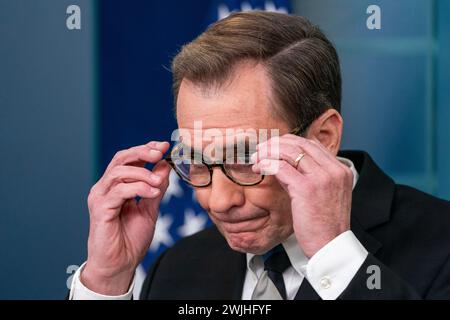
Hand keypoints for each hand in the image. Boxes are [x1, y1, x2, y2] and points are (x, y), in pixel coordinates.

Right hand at [81, 141, 170, 294]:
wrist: (120, 265)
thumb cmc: (131, 239)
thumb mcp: (150, 209)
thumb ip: (156, 188)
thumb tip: (165, 166)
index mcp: (116, 185)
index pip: (128, 159)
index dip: (145, 149)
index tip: (163, 146)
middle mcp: (105, 187)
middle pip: (121, 159)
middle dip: (142, 153)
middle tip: (160, 153)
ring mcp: (100, 197)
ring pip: (119, 172)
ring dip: (142, 173)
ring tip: (158, 182)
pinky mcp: (100, 209)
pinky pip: (119, 190)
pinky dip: (138, 188)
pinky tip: (152, 193)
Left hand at [252, 135, 352, 257]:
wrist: (330, 246)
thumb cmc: (324, 225)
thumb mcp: (325, 194)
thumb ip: (312, 177)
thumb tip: (286, 164)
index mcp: (340, 170)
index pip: (312, 144)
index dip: (289, 142)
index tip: (274, 147)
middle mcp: (333, 170)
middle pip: (300, 144)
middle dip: (276, 144)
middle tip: (261, 150)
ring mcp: (321, 178)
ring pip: (289, 152)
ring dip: (268, 152)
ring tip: (257, 158)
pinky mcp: (306, 188)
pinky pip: (281, 167)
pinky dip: (267, 164)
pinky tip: (259, 168)